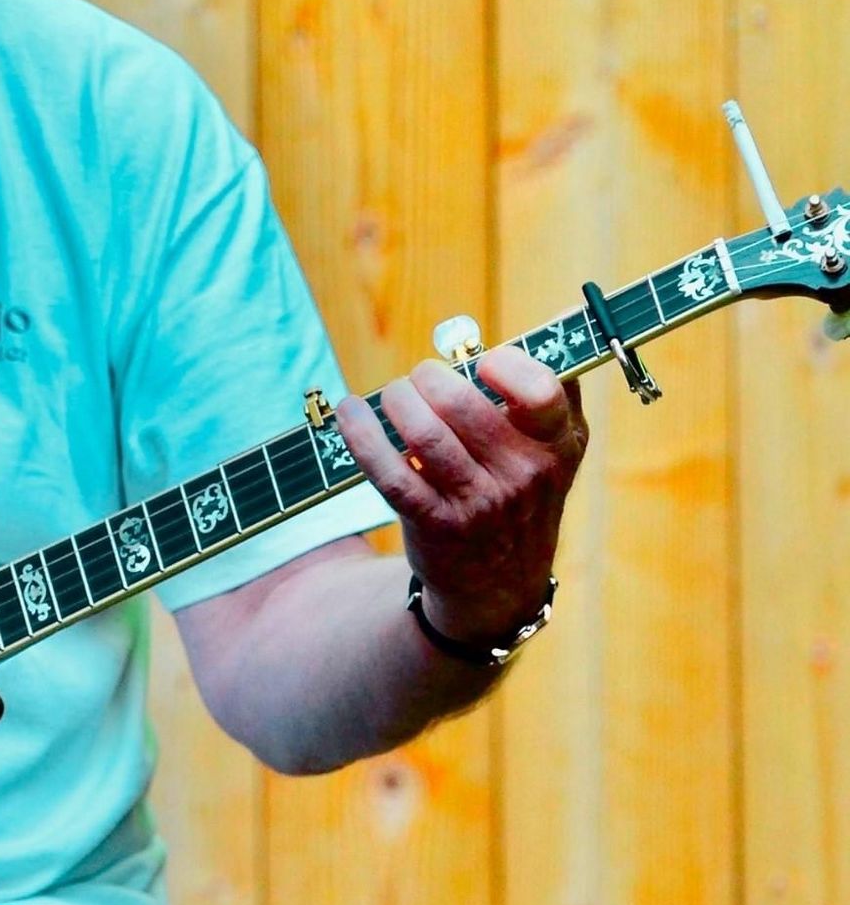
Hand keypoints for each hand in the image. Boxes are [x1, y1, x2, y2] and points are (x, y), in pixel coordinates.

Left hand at [334, 345, 587, 642]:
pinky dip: (362, 436)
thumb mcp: (555, 448)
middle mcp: (522, 476)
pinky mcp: (434, 524)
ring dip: (397, 401)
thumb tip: (543, 321)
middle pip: (462, 405)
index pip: (542, 391)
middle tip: (420, 379)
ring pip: (424, 434)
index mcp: (556, 446)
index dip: (505, 364)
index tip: (482, 362)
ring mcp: (478, 504)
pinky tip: (349, 412)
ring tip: (394, 396)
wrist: (500, 583)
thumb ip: (552, 389)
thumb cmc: (522, 491)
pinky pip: (389, 473)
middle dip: (427, 378)